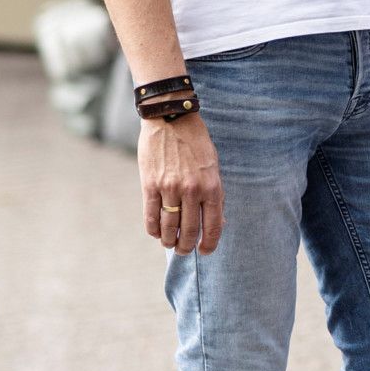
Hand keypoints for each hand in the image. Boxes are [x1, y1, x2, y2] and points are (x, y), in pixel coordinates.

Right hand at [140, 112, 224, 255]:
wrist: (171, 119)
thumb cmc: (196, 143)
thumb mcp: (214, 167)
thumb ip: (215, 195)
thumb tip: (219, 222)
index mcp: (212, 187)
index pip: (213, 225)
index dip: (209, 243)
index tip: (205, 251)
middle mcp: (192, 190)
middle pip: (189, 230)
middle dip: (187, 246)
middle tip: (184, 250)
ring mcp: (170, 188)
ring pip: (169, 227)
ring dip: (169, 241)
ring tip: (169, 244)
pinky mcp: (150, 185)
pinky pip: (151, 216)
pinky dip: (153, 229)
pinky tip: (156, 233)